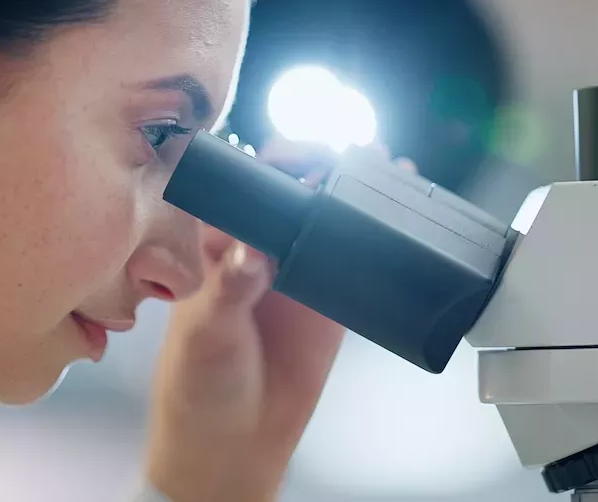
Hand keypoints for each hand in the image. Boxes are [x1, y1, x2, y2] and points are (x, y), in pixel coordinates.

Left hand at [144, 140, 413, 501]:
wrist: (234, 439)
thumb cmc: (198, 381)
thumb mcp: (206, 332)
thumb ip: (230, 289)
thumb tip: (252, 251)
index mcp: (216, 243)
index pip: (244, 185)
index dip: (271, 164)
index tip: (296, 160)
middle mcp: (259, 246)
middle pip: (295, 188)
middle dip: (322, 164)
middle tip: (350, 158)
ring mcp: (299, 268)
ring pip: (330, 213)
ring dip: (355, 188)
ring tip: (386, 167)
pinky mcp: (332, 297)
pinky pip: (356, 255)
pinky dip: (377, 232)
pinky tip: (399, 213)